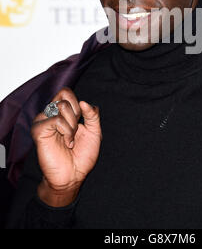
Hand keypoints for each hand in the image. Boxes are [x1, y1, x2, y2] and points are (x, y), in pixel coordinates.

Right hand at [31, 87, 101, 204]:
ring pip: (62, 105)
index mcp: (62, 113)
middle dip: (76, 113)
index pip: (66, 92)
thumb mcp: (95, 132)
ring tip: (70, 140)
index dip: (78, 105)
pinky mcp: (39, 131)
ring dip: (72, 125)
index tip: (80, 123)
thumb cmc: (82, 156)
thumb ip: (93, 115)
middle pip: (65, 94)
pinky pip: (56, 119)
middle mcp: (51, 114)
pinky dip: (66, 131)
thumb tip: (84, 102)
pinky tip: (66, 143)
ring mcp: (44, 121)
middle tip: (75, 131)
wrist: (73, 176)